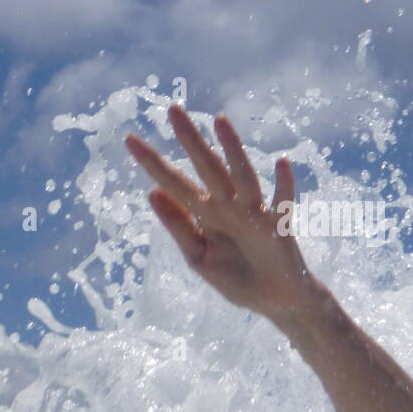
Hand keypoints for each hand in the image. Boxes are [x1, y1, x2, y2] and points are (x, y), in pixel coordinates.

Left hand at [125, 104, 318, 318]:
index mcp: (205, 214)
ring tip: (220, 121)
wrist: (275, 302)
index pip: (174, 183)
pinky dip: (283, 184)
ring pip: (242, 175)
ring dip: (233, 149)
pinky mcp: (279, 227)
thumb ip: (179, 227)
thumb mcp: (199, 257)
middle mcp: (228, 206)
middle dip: (190, 140)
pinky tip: (281, 163)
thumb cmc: (237, 279)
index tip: (129, 139)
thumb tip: (153, 192)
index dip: (153, 163)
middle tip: (172, 109)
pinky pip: (283, 202)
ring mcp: (254, 213)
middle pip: (206, 167)